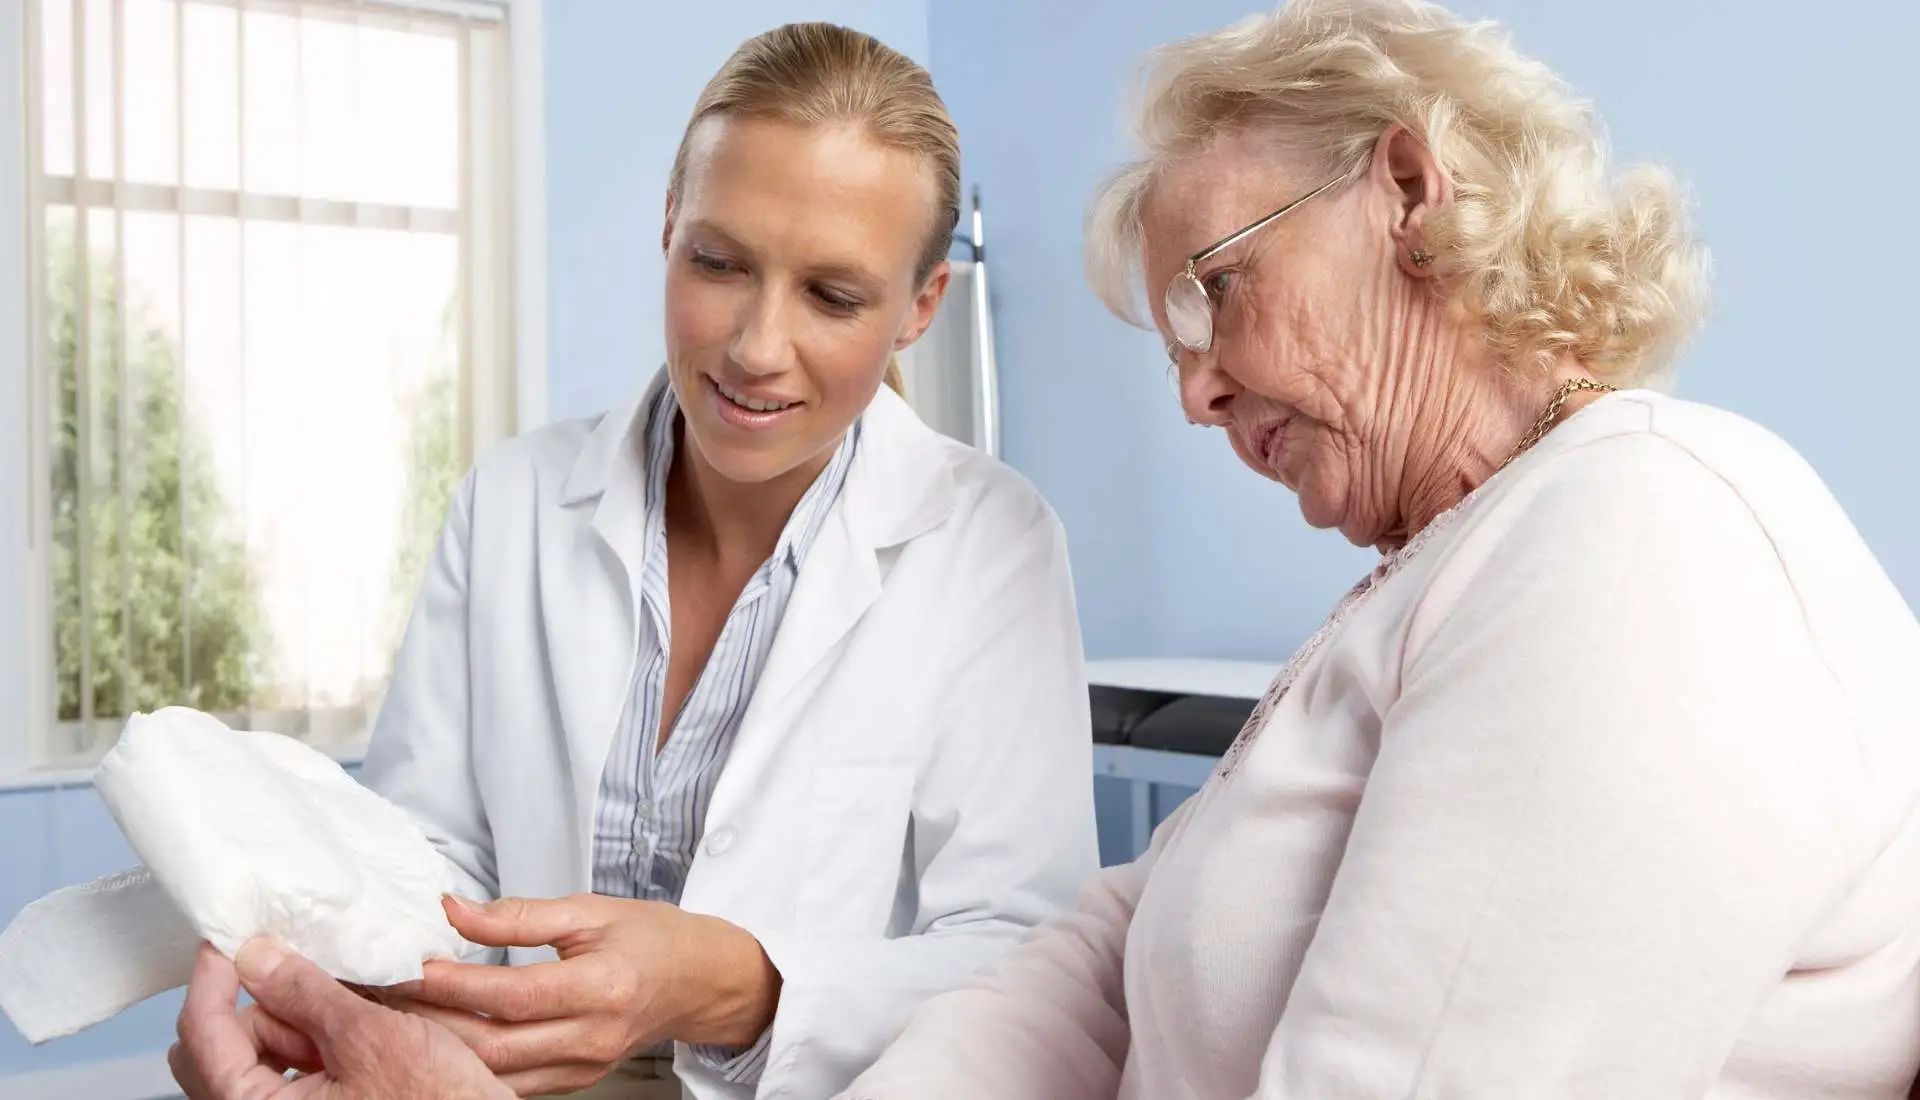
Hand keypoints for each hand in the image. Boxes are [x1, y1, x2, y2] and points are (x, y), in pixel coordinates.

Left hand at [170, 940, 511, 1099]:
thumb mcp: (371, 1037)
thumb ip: (306, 992)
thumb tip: (257, 957)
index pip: (201, 1033)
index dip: (214, 975)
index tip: (231, 936)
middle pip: (220, 1048)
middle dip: (261, 1005)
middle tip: (307, 976)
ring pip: (257, 1059)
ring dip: (295, 1023)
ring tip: (351, 1011)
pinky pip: (289, 1074)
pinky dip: (314, 1044)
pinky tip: (355, 1030)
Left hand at [385, 894, 780, 1095]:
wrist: (699, 982)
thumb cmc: (651, 939)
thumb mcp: (591, 910)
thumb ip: (519, 915)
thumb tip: (453, 911)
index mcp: (603, 987)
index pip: (514, 994)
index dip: (455, 984)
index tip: (409, 963)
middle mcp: (593, 1037)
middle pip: (493, 1045)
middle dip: (429, 1021)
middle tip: (384, 992)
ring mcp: (584, 1067)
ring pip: (493, 1073)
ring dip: (438, 1047)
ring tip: (396, 1016)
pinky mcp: (575, 1081)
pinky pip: (509, 1083)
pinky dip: (467, 1064)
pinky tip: (436, 1040)